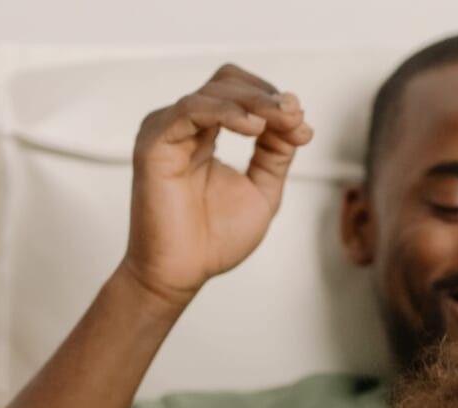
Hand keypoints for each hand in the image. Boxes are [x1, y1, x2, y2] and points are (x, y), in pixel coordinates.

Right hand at [120, 63, 313, 311]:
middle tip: (295, 117)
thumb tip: (296, 121)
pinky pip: (192, 110)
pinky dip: (228, 113)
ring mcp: (166, 131)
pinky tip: (254, 128)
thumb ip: (276, 153)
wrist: (183, 273)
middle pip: (227, 84)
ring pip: (213, 92)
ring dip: (255, 102)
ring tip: (281, 121)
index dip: (273, 103)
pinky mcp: (154, 143)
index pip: (239, 94)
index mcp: (203, 132)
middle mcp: (183, 126)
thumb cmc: (213, 240)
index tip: (302, 127)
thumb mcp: (262, 189)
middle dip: (267, 97)